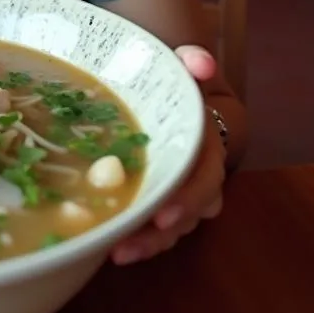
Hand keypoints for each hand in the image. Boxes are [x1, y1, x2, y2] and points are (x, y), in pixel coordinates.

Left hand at [109, 45, 224, 265]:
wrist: (176, 97)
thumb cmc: (175, 85)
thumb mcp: (182, 68)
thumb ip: (192, 61)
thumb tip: (201, 62)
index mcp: (204, 144)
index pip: (206, 178)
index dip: (187, 199)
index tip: (163, 216)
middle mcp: (198, 174)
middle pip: (187, 214)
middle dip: (159, 234)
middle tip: (126, 246)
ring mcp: (181, 191)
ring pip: (171, 227)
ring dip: (146, 243)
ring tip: (113, 252)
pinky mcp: (161, 199)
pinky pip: (155, 226)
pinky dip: (137, 238)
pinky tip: (108, 246)